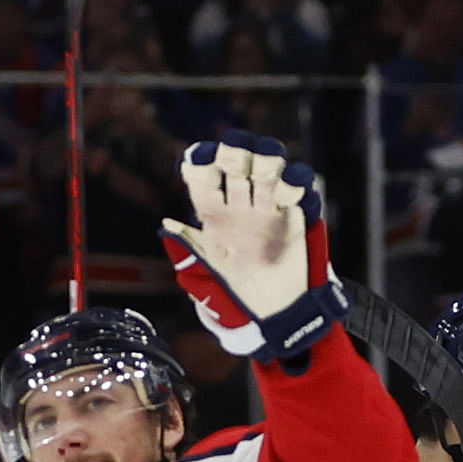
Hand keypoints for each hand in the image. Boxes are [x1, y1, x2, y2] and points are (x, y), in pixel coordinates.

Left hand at [161, 132, 343, 364]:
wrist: (273, 306)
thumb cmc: (236, 287)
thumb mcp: (209, 269)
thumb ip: (190, 246)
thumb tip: (166, 225)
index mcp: (212, 211)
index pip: (203, 179)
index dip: (199, 164)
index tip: (196, 159)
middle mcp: (238, 201)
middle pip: (234, 166)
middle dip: (233, 156)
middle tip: (232, 155)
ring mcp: (266, 204)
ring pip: (265, 171)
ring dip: (266, 160)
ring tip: (267, 161)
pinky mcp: (293, 212)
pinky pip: (296, 190)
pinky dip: (296, 181)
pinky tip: (293, 181)